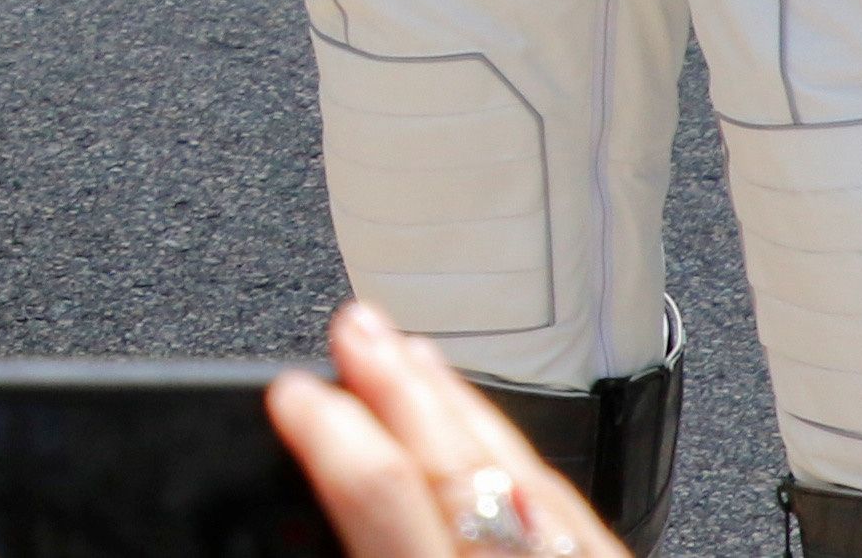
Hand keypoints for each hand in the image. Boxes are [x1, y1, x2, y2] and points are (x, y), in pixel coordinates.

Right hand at [272, 300, 623, 557]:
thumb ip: (355, 550)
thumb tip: (302, 518)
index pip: (380, 490)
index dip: (330, 430)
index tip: (292, 393)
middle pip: (454, 461)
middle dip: (397, 385)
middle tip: (355, 325)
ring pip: (519, 468)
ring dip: (459, 406)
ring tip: (414, 355)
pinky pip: (569, 502)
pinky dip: (519, 455)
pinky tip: (494, 432)